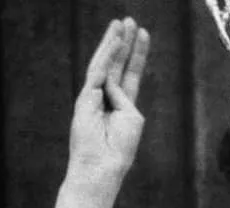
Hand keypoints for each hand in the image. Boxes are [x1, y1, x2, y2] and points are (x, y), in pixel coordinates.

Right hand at [67, 18, 150, 185]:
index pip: (130, 73)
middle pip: (117, 64)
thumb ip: (125, 96)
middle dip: (124, 42)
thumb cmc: (120, 148)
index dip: (137, 54)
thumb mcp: (131, 118)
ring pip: (104, 64)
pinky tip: (117, 42)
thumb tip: (111, 81)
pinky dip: (108, 56)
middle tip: (129, 20)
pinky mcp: (85, 98)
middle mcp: (107, 98)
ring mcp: (93, 97)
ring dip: (114, 42)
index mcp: (122, 105)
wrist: (102, 166)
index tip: (144, 34)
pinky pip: (98, 72)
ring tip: (121, 23)